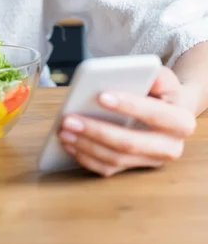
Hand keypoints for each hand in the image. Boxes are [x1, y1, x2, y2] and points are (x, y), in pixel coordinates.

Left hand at [57, 66, 196, 176]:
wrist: (171, 111)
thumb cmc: (162, 91)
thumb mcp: (165, 78)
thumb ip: (157, 75)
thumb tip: (142, 74)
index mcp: (180, 122)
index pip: (154, 113)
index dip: (128, 105)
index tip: (100, 95)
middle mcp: (169, 147)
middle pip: (130, 143)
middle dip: (96, 131)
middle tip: (68, 119)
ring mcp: (151, 161)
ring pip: (116, 159)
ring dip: (85, 146)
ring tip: (63, 130)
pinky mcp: (134, 168)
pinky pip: (108, 169)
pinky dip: (85, 158)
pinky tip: (69, 144)